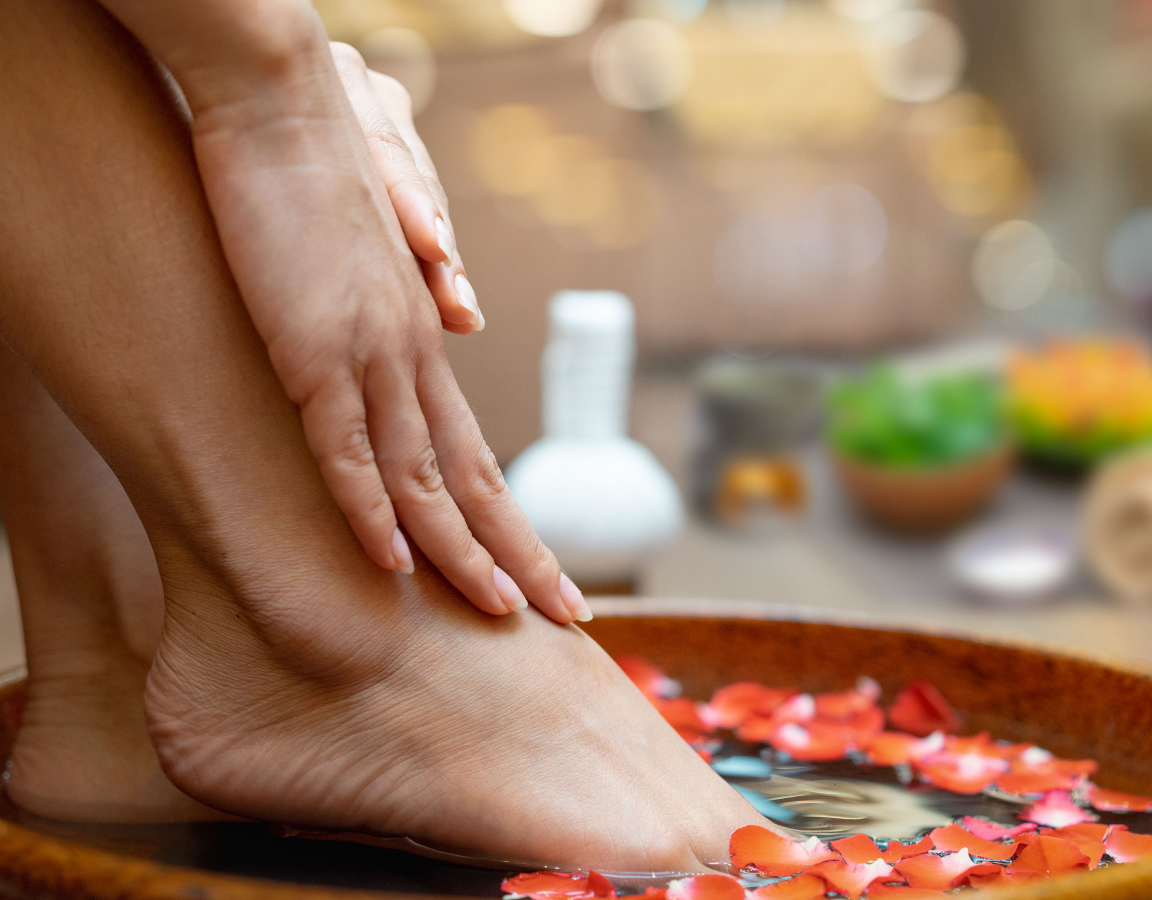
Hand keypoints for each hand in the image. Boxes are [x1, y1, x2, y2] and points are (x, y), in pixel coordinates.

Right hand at [90, 0, 591, 622]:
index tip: (544, 571)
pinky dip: (370, 512)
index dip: (512, 520)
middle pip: (476, 478)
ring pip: (424, 478)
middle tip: (568, 615)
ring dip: (461, 553)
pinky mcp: (310, 350)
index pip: (476, 453)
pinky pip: (345, 448)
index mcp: (421, 342)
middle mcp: (412, 357)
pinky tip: (392, 564)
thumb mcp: (359, 263)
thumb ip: (397, 313)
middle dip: (522, 553)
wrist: (281, 106)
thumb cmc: (316, 178)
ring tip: (501, 613)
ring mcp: (367, 356)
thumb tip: (449, 327)